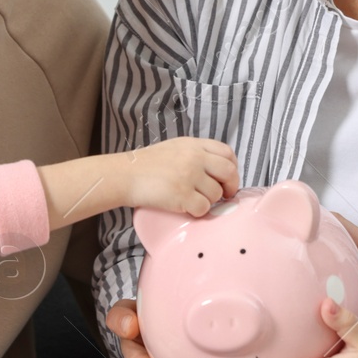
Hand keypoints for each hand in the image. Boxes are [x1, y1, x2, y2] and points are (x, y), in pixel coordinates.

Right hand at [122, 137, 237, 215]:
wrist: (125, 175)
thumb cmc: (147, 165)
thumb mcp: (175, 148)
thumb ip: (196, 154)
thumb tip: (218, 172)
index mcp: (193, 145)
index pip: (227, 153)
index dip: (232, 168)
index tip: (227, 178)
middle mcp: (194, 158)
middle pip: (228, 172)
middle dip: (230, 187)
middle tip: (224, 196)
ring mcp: (189, 176)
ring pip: (216, 193)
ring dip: (209, 201)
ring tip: (195, 200)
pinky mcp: (182, 195)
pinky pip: (203, 208)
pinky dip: (198, 212)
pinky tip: (187, 209)